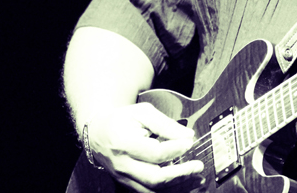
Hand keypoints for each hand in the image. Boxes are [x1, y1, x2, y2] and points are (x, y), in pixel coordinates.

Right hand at [84, 102, 204, 192]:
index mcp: (123, 143)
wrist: (98, 133)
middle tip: (198, 165)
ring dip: (179, 186)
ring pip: (153, 190)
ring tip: (197, 178)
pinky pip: (150, 192)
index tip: (190, 142)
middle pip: (154, 177)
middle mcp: (122, 165)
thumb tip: (188, 135)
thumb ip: (164, 124)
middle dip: (180, 173)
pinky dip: (170, 189)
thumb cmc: (121, 120)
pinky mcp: (127, 185)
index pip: (154, 153)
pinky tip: (185, 183)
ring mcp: (124, 178)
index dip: (175, 149)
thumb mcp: (142, 112)